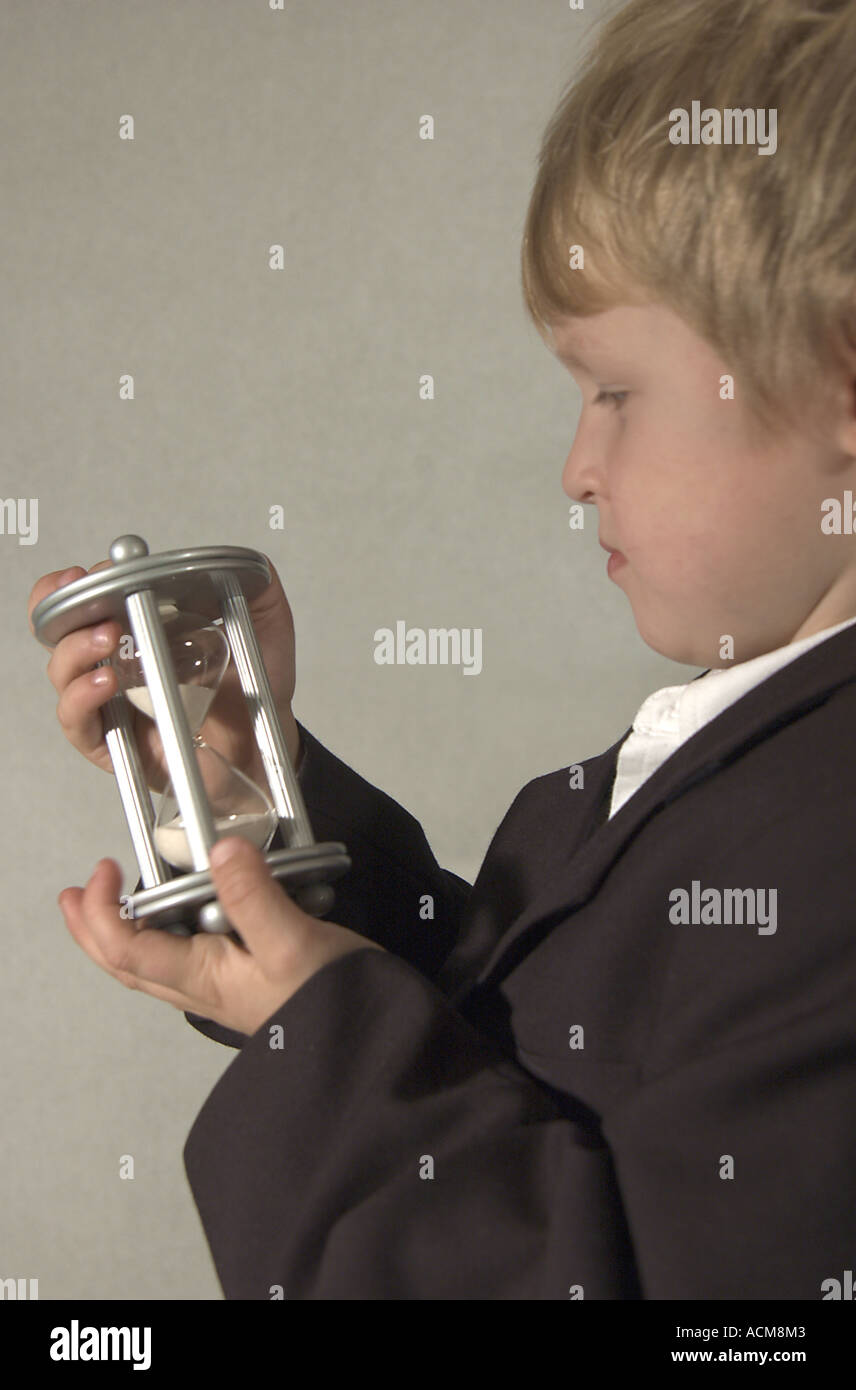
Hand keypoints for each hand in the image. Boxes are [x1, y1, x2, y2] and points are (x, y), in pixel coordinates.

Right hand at [28, 552, 300, 792]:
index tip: (83, 574)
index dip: (67, 585)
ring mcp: (107, 700)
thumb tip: (251, 562)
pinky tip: (106, 682)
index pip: (78, 599)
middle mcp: (112, 660)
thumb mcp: (264, 627)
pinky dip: (82, 699)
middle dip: (64, 609)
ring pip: (62, 672)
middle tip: (98, 605)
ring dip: (77, 650)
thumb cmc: (251, 686)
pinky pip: (77, 722)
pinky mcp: (110, 742)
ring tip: (108, 638)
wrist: (263, 741)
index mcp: (135, 627)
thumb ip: (260, 588)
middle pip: (56, 631)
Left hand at [57, 835, 381, 1037]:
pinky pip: (187, 958)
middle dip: (93, 929)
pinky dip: (167, 934)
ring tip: (118, 899)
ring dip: (125, 931)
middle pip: (126, 962)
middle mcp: (203, 985)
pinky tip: (185, 914)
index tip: (104, 870)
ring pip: (153, 963)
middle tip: (78, 893)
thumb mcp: (293, 940)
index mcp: (202, 976)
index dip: (102, 910)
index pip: (126, 947)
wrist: (370, 1045)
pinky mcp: (247, 980)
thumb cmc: (333, 1004)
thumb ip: (253, 896)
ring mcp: (223, 986)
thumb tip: (221, 851)